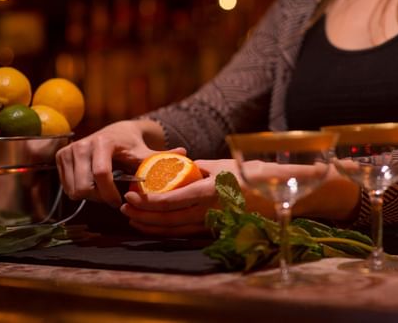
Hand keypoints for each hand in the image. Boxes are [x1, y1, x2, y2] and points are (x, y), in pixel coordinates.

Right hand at [56, 119, 182, 207]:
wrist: (115, 132)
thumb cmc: (132, 144)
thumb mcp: (145, 151)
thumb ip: (161, 157)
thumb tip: (184, 154)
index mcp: (103, 142)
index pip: (100, 175)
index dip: (109, 194)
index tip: (119, 202)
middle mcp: (82, 145)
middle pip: (83, 186)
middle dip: (99, 198)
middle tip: (113, 198)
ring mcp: (69, 151)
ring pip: (73, 189)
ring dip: (90, 196)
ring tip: (105, 191)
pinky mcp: (60, 157)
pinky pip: (67, 187)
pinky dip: (80, 191)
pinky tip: (94, 186)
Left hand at [121, 159, 239, 236]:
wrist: (272, 193)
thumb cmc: (245, 174)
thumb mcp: (219, 165)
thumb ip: (195, 167)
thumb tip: (174, 168)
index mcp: (207, 191)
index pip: (171, 201)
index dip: (148, 202)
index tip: (132, 196)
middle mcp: (207, 211)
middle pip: (167, 219)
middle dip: (142, 216)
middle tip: (125, 208)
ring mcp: (209, 223)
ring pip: (173, 230)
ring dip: (150, 226)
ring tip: (132, 218)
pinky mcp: (212, 230)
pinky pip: (183, 232)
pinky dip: (164, 230)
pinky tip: (151, 226)